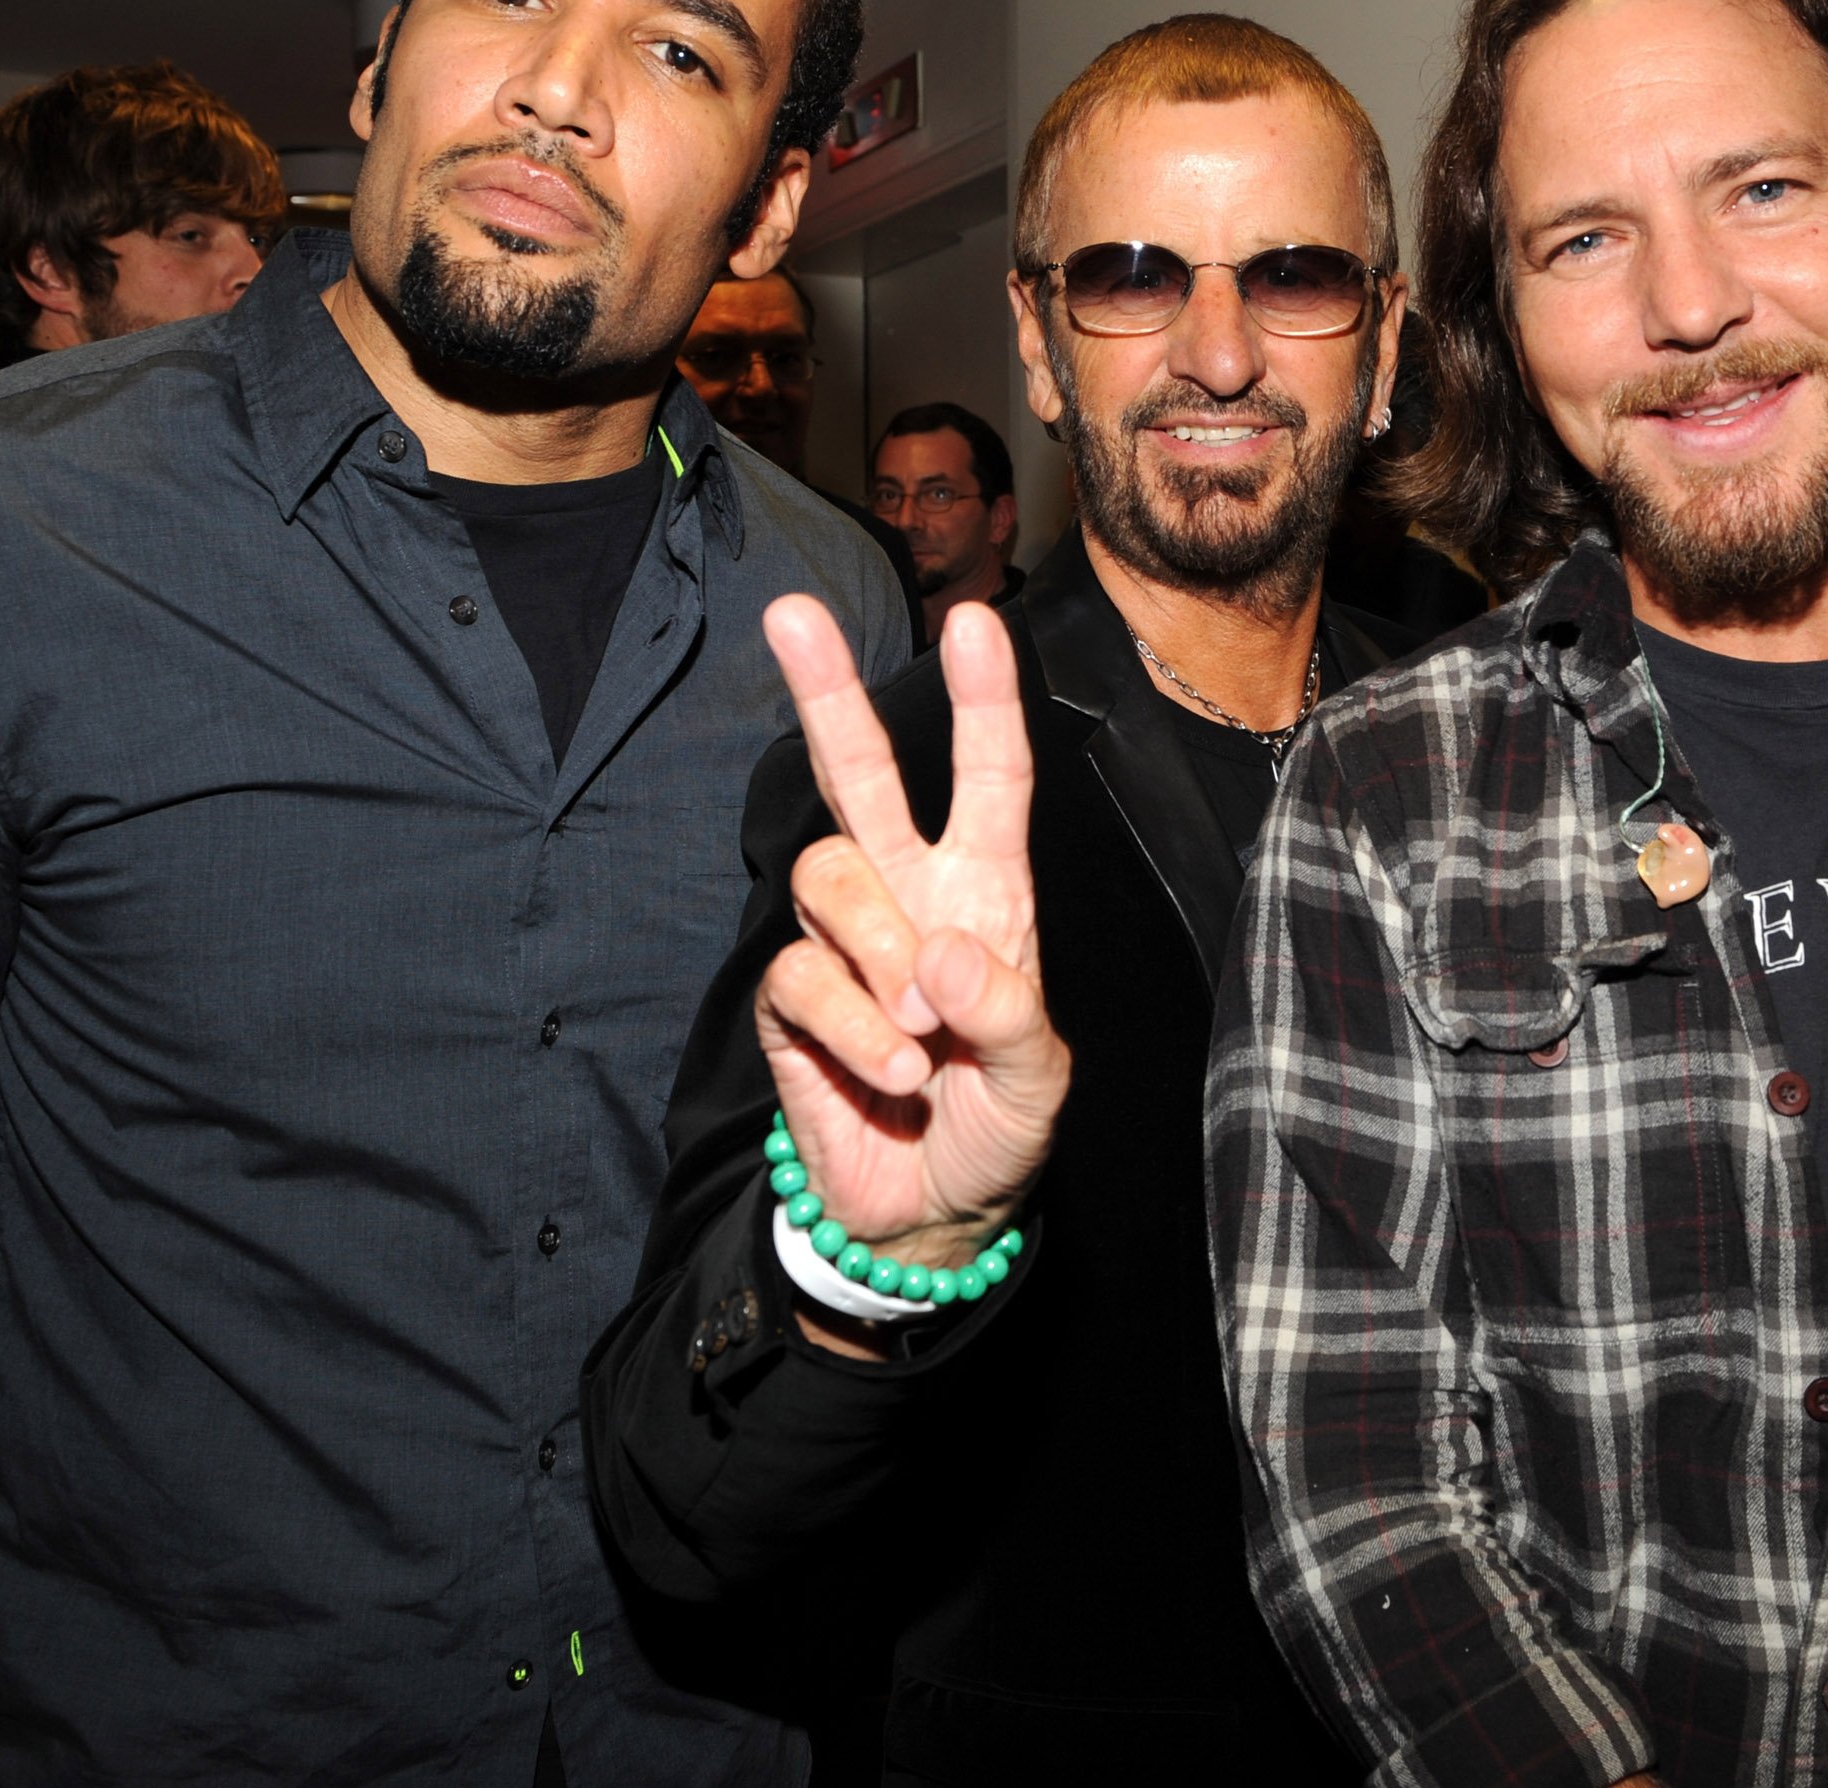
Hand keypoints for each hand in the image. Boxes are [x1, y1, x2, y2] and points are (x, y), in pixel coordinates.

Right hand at [754, 596, 1068, 1295]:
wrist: (930, 1215)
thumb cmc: (998, 1127)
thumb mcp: (1037, 1081)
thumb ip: (1007, 1015)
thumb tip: (941, 957)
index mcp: (986, 894)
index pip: (987, 782)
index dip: (983, 702)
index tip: (975, 621)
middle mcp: (910, 898)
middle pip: (859, 774)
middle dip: (826, 692)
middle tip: (790, 613)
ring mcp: (845, 946)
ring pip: (828, 876)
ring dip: (876, 952)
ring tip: (918, 1035)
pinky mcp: (791, 1002)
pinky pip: (799, 975)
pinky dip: (849, 1028)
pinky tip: (889, 1075)